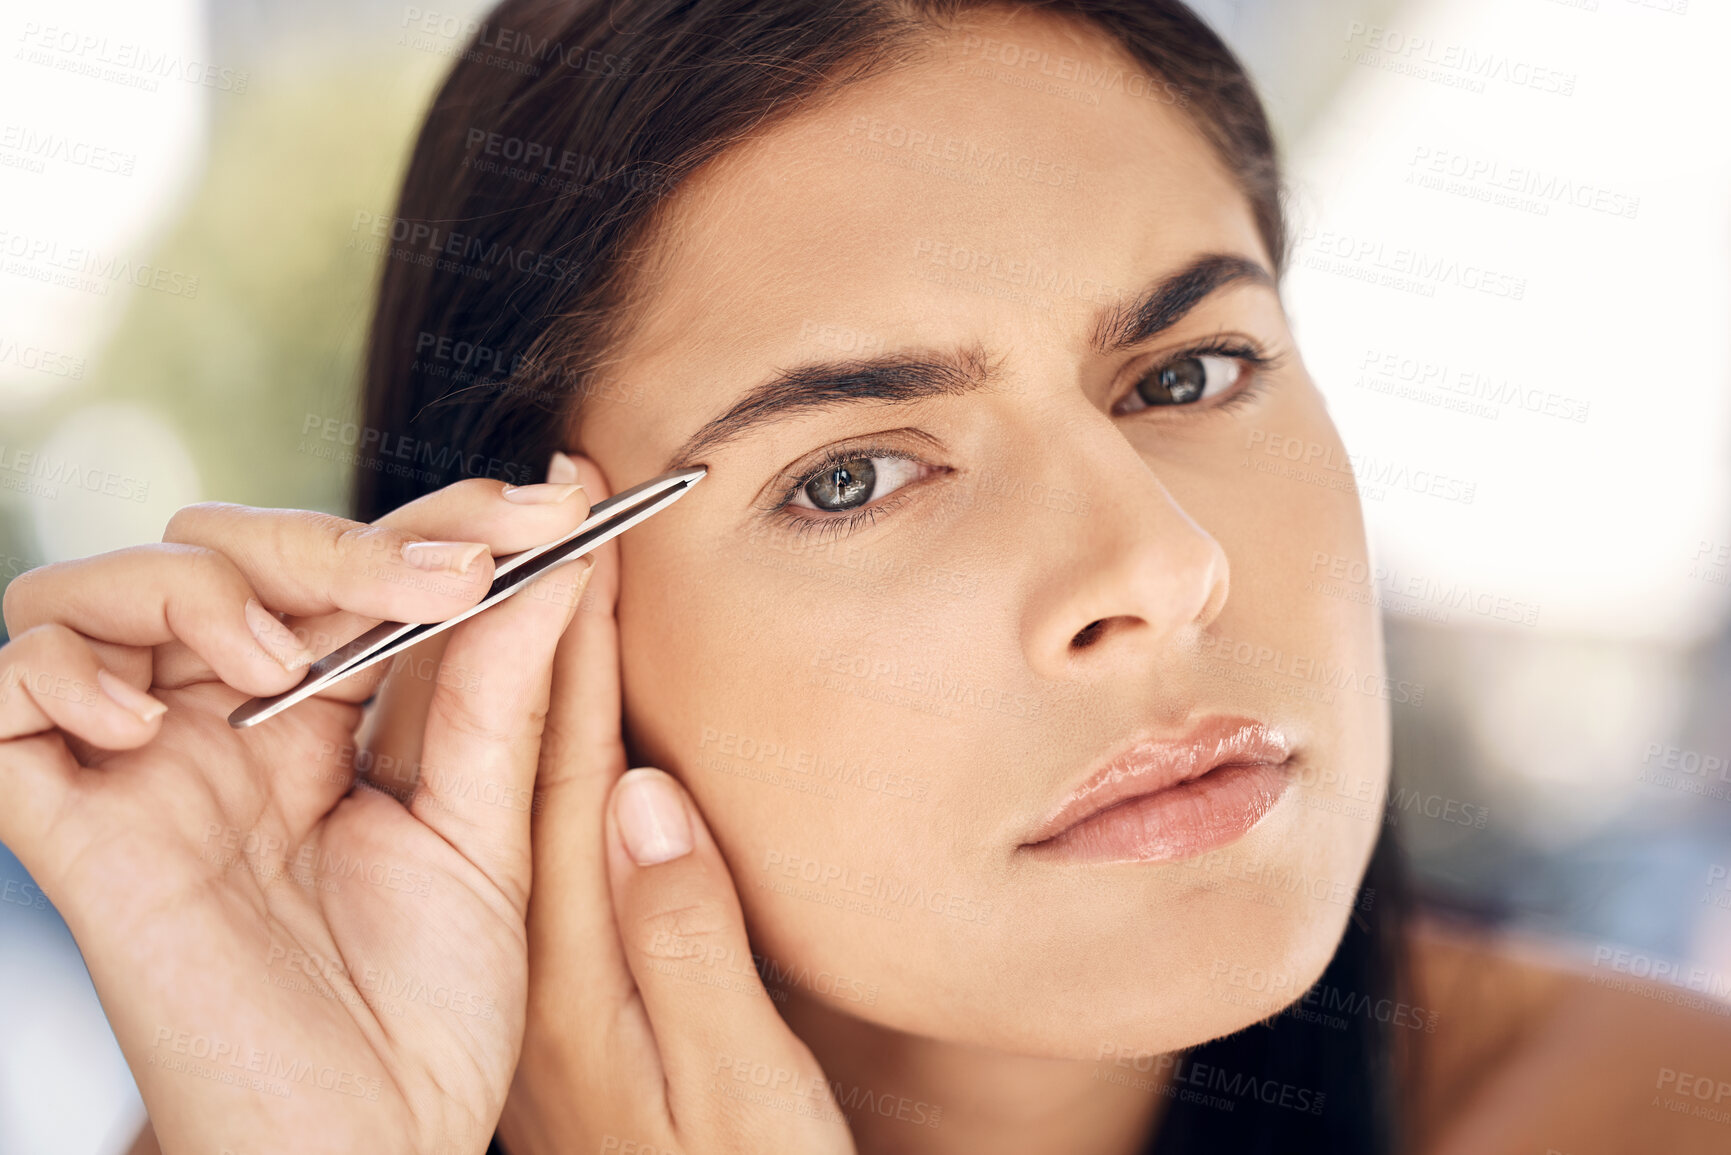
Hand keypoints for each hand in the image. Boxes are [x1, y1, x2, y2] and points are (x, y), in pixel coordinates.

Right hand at [0, 467, 593, 1153]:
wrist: (374, 1142)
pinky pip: (3, 700)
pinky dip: (60, 673)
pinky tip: (148, 722)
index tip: (548, 503)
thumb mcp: (484, 826)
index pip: (355, 570)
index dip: (437, 521)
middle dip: (340, 542)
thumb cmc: (434, 1005)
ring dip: (199, 590)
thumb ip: (506, 688)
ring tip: (286, 667)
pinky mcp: (72, 834)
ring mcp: (145, 770)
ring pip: (101, 592)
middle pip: (229, 552)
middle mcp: (227, 727)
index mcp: (328, 719)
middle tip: (450, 578)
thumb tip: (564, 549)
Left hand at [494, 459, 856, 1154]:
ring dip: (533, 652)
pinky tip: (572, 678)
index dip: (555, 640)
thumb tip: (644, 792)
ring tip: (557, 547)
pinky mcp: (576, 958)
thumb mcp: (733, 1085)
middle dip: (522, 612)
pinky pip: (547, 819)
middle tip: (549, 499)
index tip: (572, 533)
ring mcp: (549, 948)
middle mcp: (535, 942)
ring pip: (518, 769)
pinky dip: (563, 730)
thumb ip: (683, 943)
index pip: (545, 765)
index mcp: (567, 964)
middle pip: (506, 749)